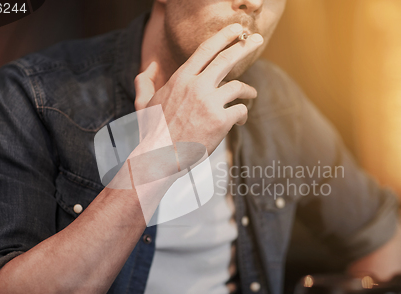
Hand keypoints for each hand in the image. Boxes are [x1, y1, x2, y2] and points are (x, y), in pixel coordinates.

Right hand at [134, 23, 262, 154]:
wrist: (159, 156)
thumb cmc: (152, 131)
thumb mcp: (143, 103)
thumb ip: (144, 82)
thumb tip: (147, 68)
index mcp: (181, 79)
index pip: (205, 50)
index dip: (223, 37)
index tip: (236, 30)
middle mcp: (196, 86)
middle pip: (226, 59)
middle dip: (244, 47)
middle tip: (257, 40)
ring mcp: (210, 103)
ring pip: (238, 87)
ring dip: (248, 90)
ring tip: (252, 94)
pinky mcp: (221, 121)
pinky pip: (240, 110)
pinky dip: (243, 114)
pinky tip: (240, 120)